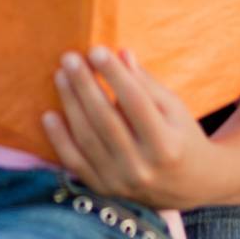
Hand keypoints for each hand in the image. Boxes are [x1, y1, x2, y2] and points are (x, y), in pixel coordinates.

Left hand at [42, 47, 216, 208]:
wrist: (191, 187)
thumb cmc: (181, 136)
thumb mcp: (174, 108)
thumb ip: (146, 83)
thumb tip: (121, 54)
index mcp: (167, 145)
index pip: (135, 103)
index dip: (114, 75)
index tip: (96, 49)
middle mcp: (143, 168)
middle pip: (106, 120)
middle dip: (85, 85)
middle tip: (70, 57)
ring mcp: (122, 183)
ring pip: (88, 139)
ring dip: (70, 104)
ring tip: (60, 75)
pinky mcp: (105, 190)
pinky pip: (75, 164)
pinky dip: (59, 140)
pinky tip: (48, 114)